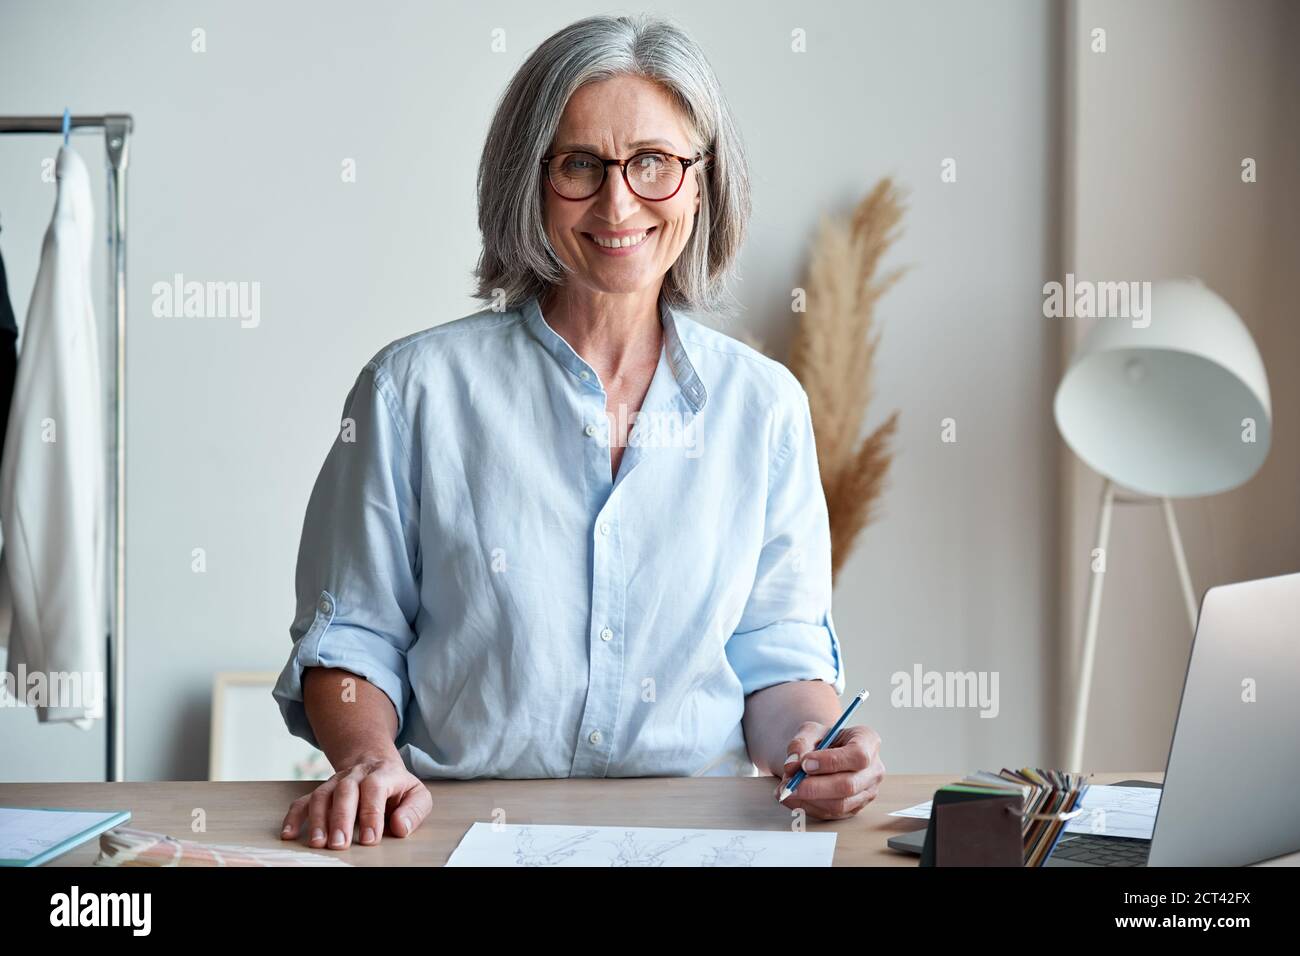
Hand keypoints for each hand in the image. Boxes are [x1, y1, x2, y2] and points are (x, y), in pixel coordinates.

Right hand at [280, 752, 431, 848]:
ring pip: (322, 795)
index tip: (370, 838)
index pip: (375, 787)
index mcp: (383, 773)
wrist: (375, 764)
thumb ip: (414, 810)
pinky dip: (294, 817)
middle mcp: (356, 775)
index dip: (371, 812)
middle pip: (345, 791)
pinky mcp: (322, 792)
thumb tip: (400, 827)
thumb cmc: (397, 787)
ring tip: (318, 843)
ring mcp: (336, 782)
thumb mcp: (416, 794)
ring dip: (318, 820)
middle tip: (340, 844)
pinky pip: (303, 801)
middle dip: (341, 819)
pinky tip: (289, 834)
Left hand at [774, 723, 883, 819]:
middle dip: (815, 787)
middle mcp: (873, 769)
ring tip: (787, 789)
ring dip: (809, 800)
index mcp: (868, 741)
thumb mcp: (810, 731)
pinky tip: (793, 797)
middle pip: (849, 785)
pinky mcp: (854, 808)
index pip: (857, 755)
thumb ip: (800, 743)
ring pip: (840, 804)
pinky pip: (831, 814)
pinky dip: (808, 807)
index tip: (805, 763)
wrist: (824, 753)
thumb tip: (792, 765)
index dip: (831, 761)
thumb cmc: (823, 739)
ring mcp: (866, 791)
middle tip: (791, 784)